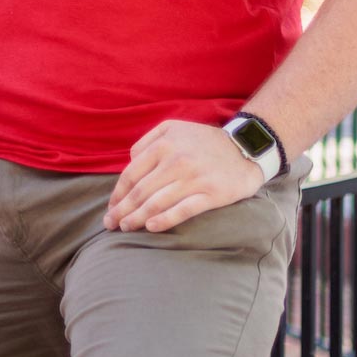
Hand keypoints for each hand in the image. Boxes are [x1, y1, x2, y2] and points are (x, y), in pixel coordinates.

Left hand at [103, 120, 266, 233]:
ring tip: (125, 228)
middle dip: (122, 210)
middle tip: (110, 224)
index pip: (131, 174)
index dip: (118, 194)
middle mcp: (176, 162)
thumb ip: (147, 141)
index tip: (110, 207)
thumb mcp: (172, 128)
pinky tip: (151, 228)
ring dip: (137, 218)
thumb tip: (130, 162)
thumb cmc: (203, 141)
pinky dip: (165, 220)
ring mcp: (194, 179)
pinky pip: (184, 210)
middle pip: (141, 191)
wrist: (246, 147)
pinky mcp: (212, 194)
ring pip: (158, 202)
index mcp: (163, 145)